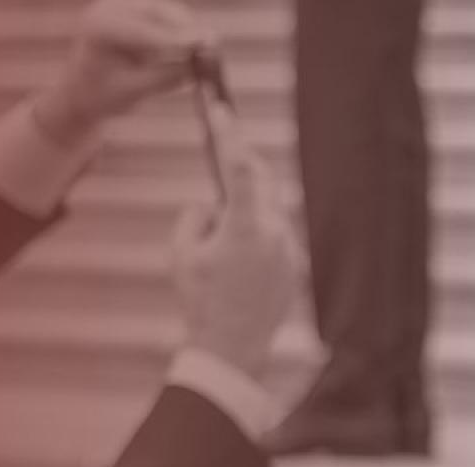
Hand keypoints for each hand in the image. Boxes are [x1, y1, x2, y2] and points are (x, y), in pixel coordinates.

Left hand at [31, 0, 209, 141]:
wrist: (82, 91)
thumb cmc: (102, 96)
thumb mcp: (135, 91)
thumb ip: (167, 77)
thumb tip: (202, 67)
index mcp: (101, 27)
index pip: (144, 31)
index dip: (178, 39)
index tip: (207, 46)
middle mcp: (110, 7)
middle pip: (159, 11)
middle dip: (187, 30)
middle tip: (213, 48)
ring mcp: (124, 4)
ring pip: (168, 11)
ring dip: (188, 30)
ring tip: (206, 54)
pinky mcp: (137, 8)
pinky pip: (169, 15)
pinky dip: (183, 30)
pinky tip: (194, 48)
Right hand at [171, 103, 299, 381]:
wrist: (232, 348)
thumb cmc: (200, 301)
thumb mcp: (180, 254)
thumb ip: (193, 217)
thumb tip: (210, 205)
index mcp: (245, 226)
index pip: (239, 166)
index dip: (229, 134)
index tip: (220, 110)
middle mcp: (275, 232)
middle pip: (262, 180)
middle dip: (241, 165)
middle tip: (223, 152)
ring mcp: (289, 249)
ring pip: (267, 210)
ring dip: (246, 210)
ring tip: (221, 239)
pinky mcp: (295, 265)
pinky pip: (274, 237)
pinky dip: (256, 236)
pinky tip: (238, 261)